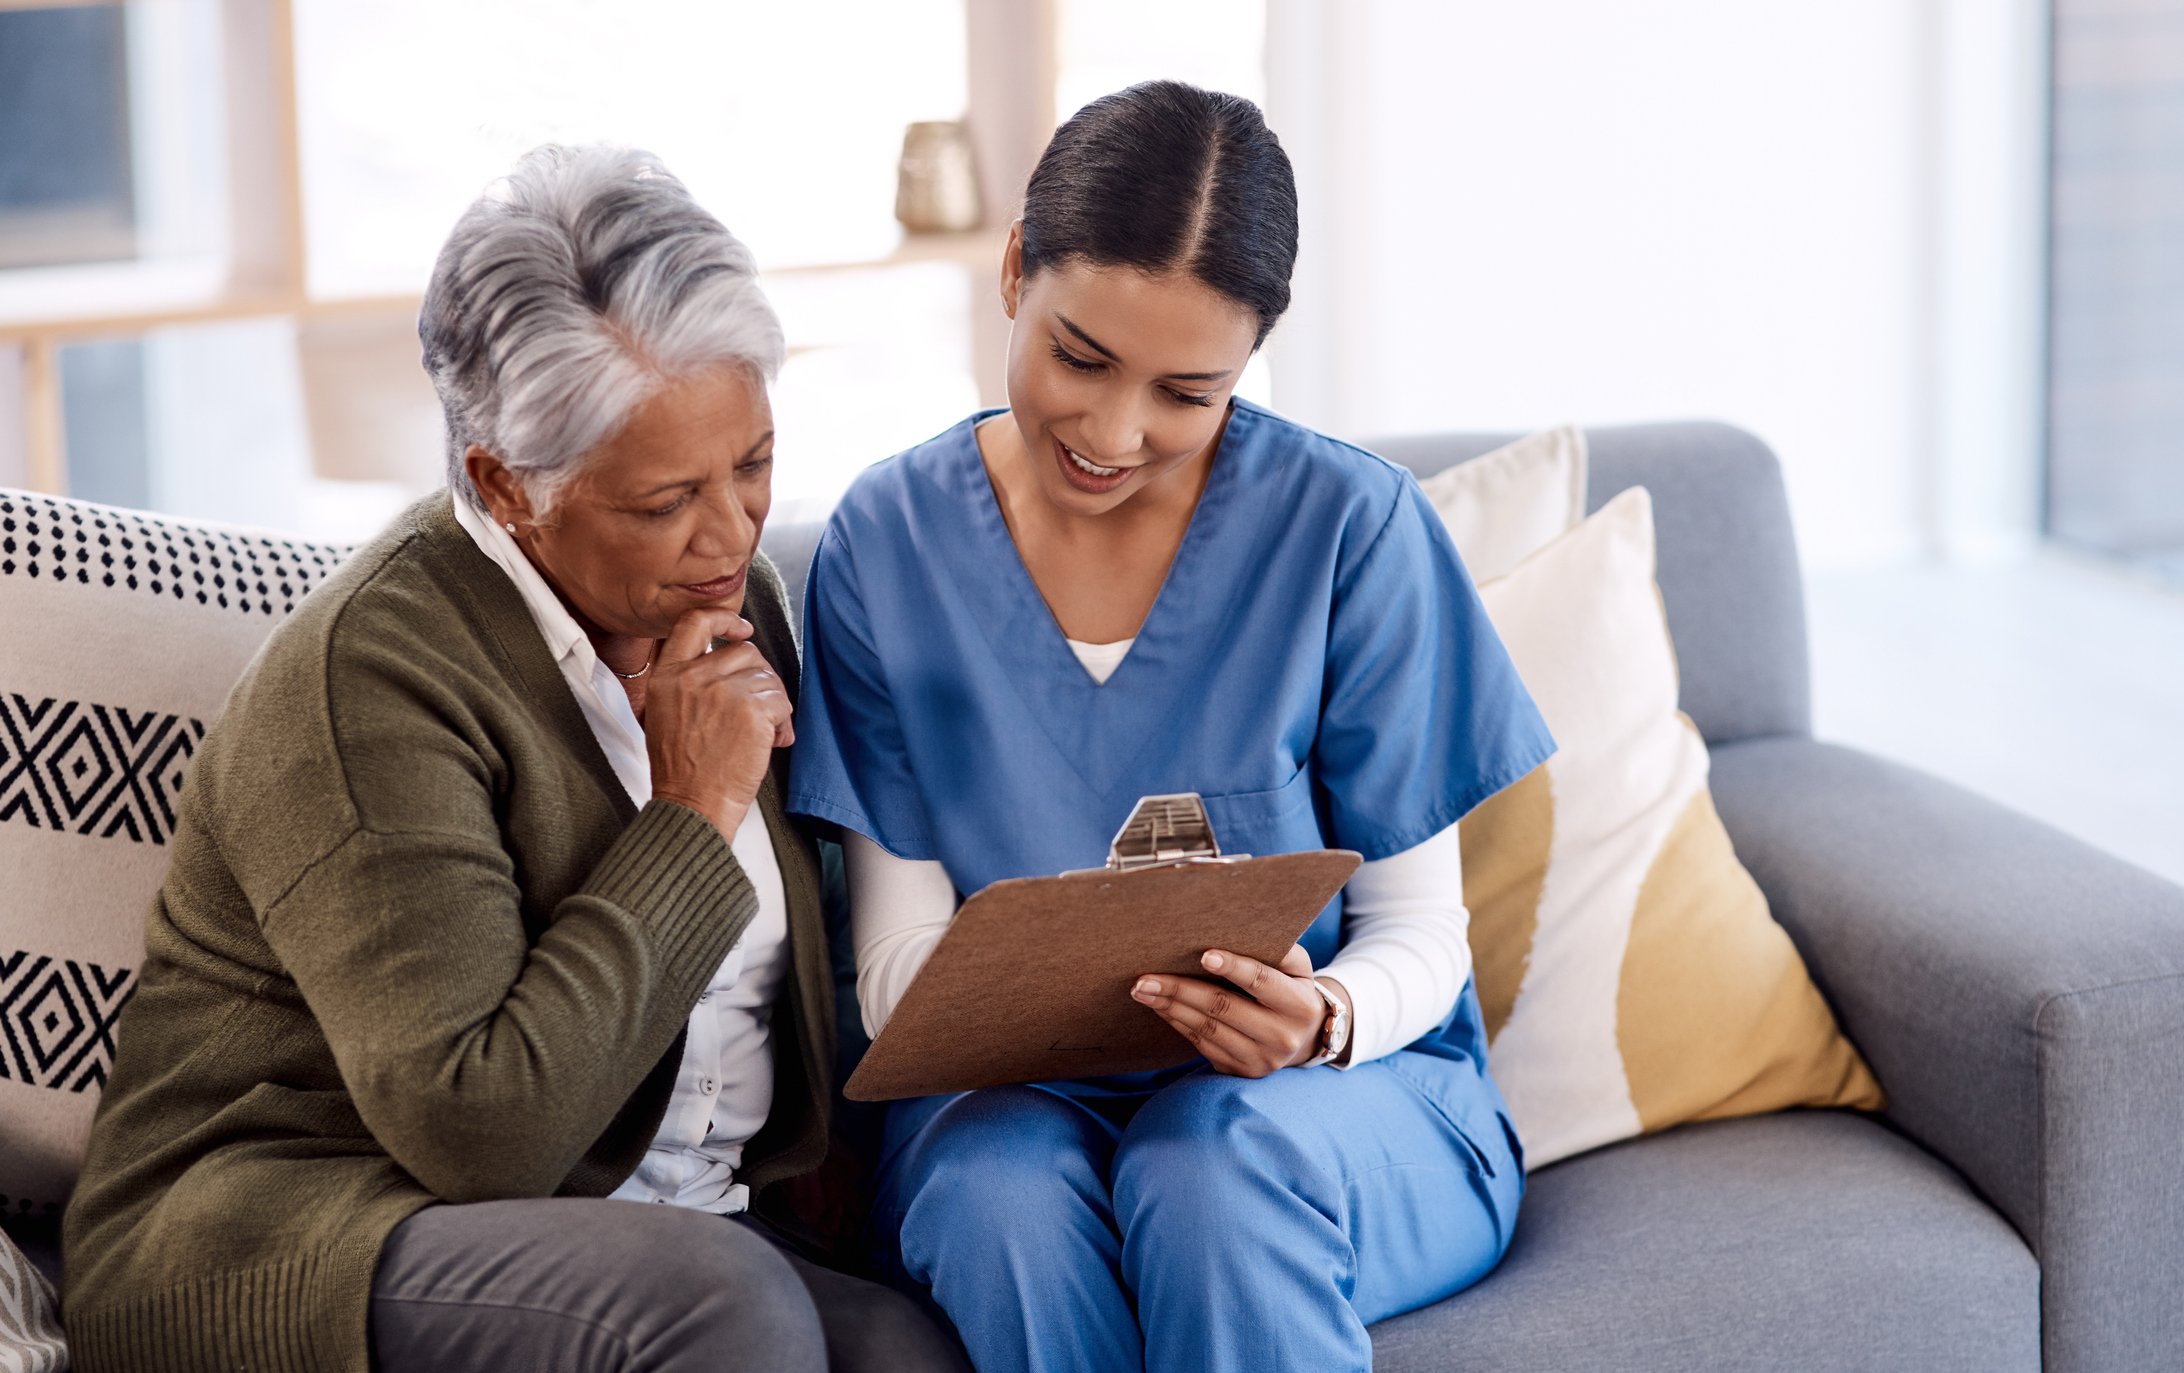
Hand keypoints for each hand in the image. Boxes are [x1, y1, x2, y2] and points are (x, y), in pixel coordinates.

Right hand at [643, 606, 793, 838]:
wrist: (692, 806)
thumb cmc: (683, 770)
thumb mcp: (666, 713)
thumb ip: (690, 681)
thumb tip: (730, 657)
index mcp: (667, 675)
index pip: (694, 622)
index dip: (725, 619)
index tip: (742, 629)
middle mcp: (692, 677)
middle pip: (746, 652)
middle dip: (760, 679)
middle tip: (760, 712)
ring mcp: (722, 691)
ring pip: (768, 678)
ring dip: (774, 706)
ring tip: (763, 736)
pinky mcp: (751, 710)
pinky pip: (782, 702)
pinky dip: (783, 724)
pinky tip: (772, 744)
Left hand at [1130, 944, 1336, 1077]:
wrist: (1304, 1039)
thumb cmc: (1292, 988)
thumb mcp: (1297, 968)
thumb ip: (1277, 949)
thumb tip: (1236, 929)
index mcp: (1298, 1005)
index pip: (1261, 982)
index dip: (1233, 968)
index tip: (1203, 954)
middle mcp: (1281, 1037)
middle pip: (1223, 1009)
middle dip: (1181, 991)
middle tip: (1146, 978)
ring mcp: (1260, 1060)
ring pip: (1207, 1030)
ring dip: (1170, 1008)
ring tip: (1143, 990)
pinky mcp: (1240, 1072)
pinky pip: (1202, 1045)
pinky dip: (1177, 1023)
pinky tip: (1160, 1007)